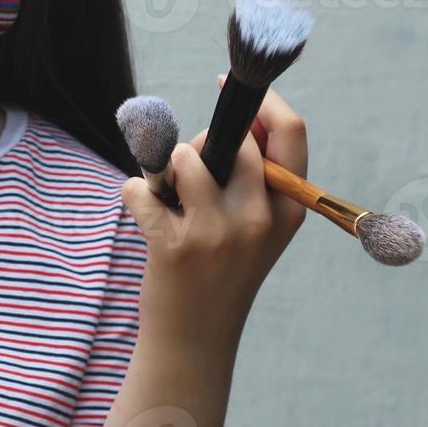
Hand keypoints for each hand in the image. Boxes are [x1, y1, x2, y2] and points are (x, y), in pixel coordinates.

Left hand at [121, 78, 308, 345]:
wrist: (195, 342)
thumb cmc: (221, 274)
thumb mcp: (258, 231)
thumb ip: (257, 179)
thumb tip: (241, 120)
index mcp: (288, 211)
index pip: (291, 132)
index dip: (262, 99)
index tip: (228, 84)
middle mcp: (260, 219)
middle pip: (233, 139)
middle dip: (202, 143)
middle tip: (188, 172)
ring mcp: (219, 232)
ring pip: (185, 157)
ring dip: (167, 169)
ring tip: (168, 199)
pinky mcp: (176, 245)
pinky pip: (142, 189)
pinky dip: (136, 195)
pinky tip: (146, 217)